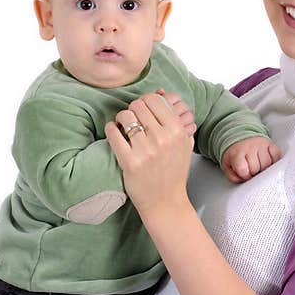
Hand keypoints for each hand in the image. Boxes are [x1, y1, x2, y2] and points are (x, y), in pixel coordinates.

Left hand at [104, 92, 194, 218]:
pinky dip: (111, 129)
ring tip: (122, 126)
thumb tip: (159, 92)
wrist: (166, 201)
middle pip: (138, 105)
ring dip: (120, 118)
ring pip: (125, 116)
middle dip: (132, 109)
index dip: (145, 102)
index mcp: (177, 131)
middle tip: (131, 118)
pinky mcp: (129, 161)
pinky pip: (113, 133)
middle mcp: (163, 139)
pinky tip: (114, 133)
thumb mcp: (184, 143)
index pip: (155, 100)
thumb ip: (176, 118)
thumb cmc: (174, 171)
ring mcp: (146, 150)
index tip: (142, 110)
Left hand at [221, 136, 281, 182]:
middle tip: (252, 170)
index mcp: (237, 153)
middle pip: (256, 168)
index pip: (243, 170)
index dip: (245, 176)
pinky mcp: (270, 143)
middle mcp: (250, 147)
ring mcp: (261, 145)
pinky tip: (268, 162)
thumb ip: (233, 176)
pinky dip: (274, 161)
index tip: (245, 175)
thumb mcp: (228, 166)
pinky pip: (277, 155)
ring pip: (268, 164)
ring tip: (259, 166)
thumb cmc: (236, 154)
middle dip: (254, 173)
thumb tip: (243, 181)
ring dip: (264, 168)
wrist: (241, 138)